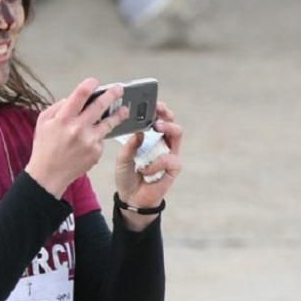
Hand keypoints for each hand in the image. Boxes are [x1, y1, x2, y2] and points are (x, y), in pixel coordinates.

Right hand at [25, 78, 128, 197]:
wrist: (49, 175)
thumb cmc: (44, 148)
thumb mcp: (43, 122)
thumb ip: (58, 107)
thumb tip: (72, 98)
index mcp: (63, 118)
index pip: (80, 94)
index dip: (90, 84)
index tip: (95, 82)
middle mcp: (78, 128)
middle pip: (100, 105)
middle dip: (112, 94)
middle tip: (119, 89)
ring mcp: (90, 141)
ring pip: (109, 123)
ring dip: (118, 114)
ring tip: (124, 110)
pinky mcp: (96, 152)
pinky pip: (101, 139)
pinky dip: (98, 137)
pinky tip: (91, 140)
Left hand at [114, 102, 182, 229]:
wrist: (131, 198)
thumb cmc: (127, 175)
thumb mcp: (123, 158)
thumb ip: (130, 145)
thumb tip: (139, 132)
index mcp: (150, 138)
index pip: (157, 119)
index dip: (157, 109)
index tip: (152, 101)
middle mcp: (162, 143)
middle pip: (171, 121)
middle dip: (166, 112)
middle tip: (158, 109)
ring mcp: (170, 154)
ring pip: (177, 133)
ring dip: (167, 127)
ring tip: (156, 126)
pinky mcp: (173, 168)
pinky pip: (169, 159)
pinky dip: (155, 163)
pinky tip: (144, 170)